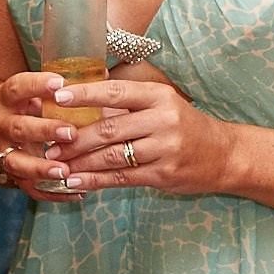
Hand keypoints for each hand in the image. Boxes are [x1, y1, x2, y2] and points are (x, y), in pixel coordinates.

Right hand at [0, 71, 81, 199]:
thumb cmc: (30, 105)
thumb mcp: (38, 91)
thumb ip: (66, 86)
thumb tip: (105, 75)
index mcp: (7, 98)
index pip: (17, 88)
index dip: (37, 85)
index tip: (60, 84)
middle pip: (18, 128)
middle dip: (44, 131)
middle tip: (71, 132)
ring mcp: (0, 152)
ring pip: (16, 162)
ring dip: (41, 168)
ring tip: (65, 171)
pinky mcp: (10, 174)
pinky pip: (28, 187)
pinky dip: (51, 193)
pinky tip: (76, 193)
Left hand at [43, 75, 236, 195]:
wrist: (224, 155)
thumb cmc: (184, 127)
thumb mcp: (162, 107)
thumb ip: (128, 108)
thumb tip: (79, 107)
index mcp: (160, 96)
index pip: (116, 92)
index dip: (86, 94)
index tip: (59, 95)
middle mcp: (164, 118)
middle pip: (109, 128)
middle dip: (74, 138)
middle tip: (49, 144)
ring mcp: (165, 147)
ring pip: (111, 155)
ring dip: (79, 162)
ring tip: (56, 166)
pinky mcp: (163, 173)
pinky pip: (121, 177)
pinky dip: (94, 180)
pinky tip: (75, 181)